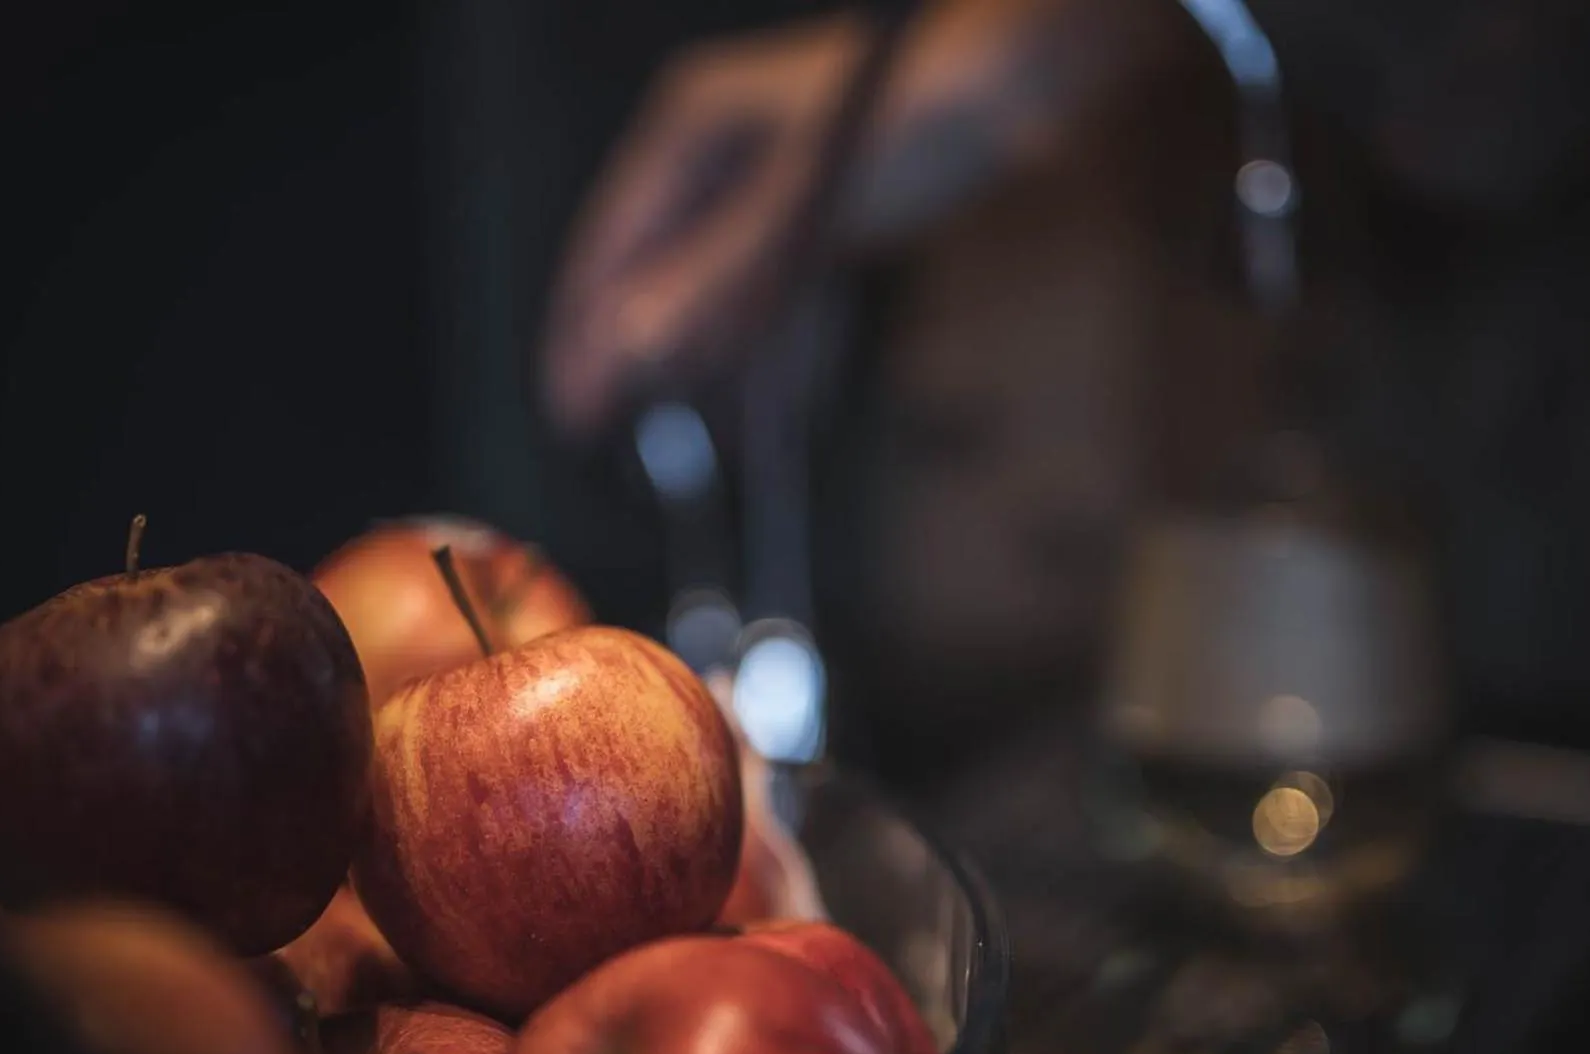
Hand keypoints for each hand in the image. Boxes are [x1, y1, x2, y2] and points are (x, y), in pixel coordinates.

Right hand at [540, 1, 1116, 437]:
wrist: (1020, 78)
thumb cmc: (912, 110)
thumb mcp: (801, 201)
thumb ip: (714, 274)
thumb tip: (633, 342)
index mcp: (690, 131)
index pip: (610, 244)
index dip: (584, 329)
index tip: (569, 400)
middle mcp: (719, 156)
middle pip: (655, 272)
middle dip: (632, 354)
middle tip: (600, 431)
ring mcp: (771, 186)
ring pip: (718, 292)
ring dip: (705, 363)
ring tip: (685, 438)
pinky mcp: (822, 213)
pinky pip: (782, 294)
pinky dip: (778, 347)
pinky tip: (775, 400)